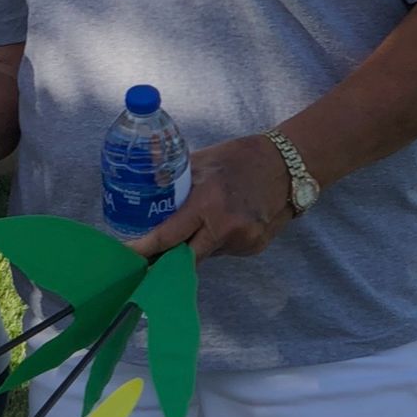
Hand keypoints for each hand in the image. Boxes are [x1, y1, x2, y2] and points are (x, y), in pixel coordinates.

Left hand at [128, 134, 295, 263]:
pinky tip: (223, 221)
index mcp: (208, 203)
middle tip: (149, 256)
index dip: (146, 249)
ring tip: (201, 220)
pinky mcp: (254, 248)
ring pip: (204, 254)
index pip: (168, 236)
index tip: (128, 255)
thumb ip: (175, 182)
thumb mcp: (201, 163)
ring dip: (194, 244)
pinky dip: (215, 241)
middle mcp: (225, 228)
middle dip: (165, 258)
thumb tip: (144, 192)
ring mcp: (243, 241)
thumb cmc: (240, 159)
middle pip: (184, 257)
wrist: (287, 166)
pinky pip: (223, 251)